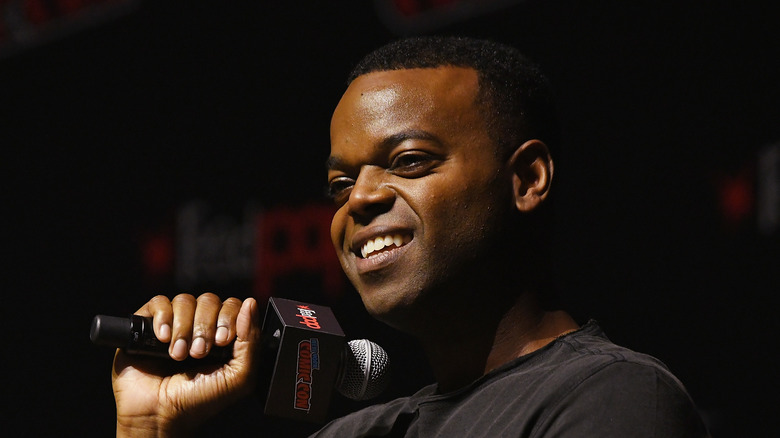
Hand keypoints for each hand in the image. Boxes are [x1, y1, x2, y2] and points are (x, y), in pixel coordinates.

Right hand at [111, 293, 260, 436]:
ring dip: (183, 328)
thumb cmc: (198, 401)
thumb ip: (251, 341)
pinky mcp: (147, 325)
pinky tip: (163, 339)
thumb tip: (251, 304)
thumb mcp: (238, 377)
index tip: (222, 340)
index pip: (232, 305)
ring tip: (178, 355)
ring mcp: (173, 324)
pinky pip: (159, 302)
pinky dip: (163, 318)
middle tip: (198, 353)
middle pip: (209, 300)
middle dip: (205, 326)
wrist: (159, 416)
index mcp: (222, 335)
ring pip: (184, 300)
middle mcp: (199, 326)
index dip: (229, 317)